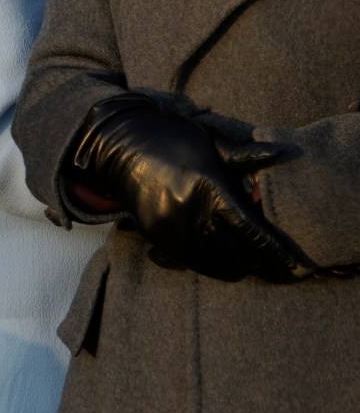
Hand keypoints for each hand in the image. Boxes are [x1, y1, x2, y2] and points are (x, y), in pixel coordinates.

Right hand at [68, 95, 307, 282]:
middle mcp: (189, 211)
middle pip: (235, 250)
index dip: (274, 250)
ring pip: (214, 260)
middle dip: (262, 264)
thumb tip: (280, 152)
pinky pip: (191, 261)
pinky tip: (231, 269)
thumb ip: (244, 156)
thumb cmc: (172, 140)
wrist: (119, 149)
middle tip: (282, 272)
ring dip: (240, 268)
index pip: (249, 228)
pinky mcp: (157, 236)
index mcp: (208, 187)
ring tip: (260, 272)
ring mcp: (171, 227)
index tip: (294, 264)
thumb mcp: (209, 143)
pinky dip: (215, 269)